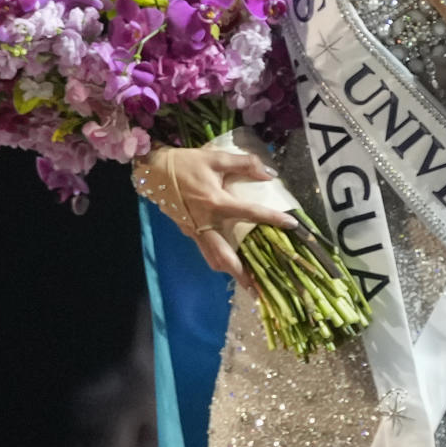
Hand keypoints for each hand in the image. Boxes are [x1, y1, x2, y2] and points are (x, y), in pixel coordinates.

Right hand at [137, 146, 296, 288]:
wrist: (153, 171)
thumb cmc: (186, 163)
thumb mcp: (215, 157)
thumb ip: (244, 163)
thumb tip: (269, 173)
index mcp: (216, 202)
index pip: (251, 213)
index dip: (272, 218)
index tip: (292, 225)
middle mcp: (206, 223)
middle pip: (225, 256)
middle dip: (242, 274)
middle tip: (259, 288)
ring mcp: (195, 231)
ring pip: (213, 258)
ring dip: (230, 272)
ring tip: (247, 282)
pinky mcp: (188, 232)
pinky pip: (206, 250)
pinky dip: (219, 259)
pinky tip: (230, 260)